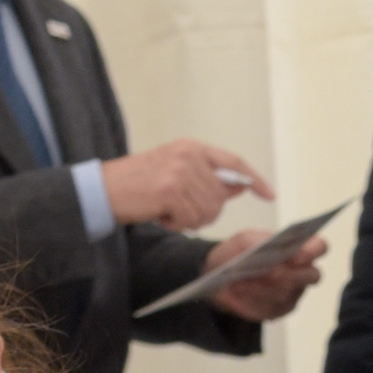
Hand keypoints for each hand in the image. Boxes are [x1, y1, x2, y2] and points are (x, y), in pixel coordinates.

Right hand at [101, 139, 267, 232]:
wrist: (102, 189)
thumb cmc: (138, 185)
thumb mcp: (175, 173)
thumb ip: (207, 178)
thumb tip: (240, 188)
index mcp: (192, 147)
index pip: (234, 163)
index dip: (254, 179)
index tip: (269, 194)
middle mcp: (189, 155)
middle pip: (221, 197)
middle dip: (204, 212)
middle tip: (176, 210)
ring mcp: (180, 171)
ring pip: (208, 211)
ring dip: (188, 220)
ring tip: (165, 210)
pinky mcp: (170, 189)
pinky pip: (190, 219)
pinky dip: (175, 224)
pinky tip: (159, 215)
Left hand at [205, 228, 327, 322]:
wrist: (223, 275)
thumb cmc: (241, 252)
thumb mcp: (244, 239)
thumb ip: (257, 240)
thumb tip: (266, 250)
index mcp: (299, 249)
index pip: (319, 247)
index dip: (312, 250)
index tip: (297, 254)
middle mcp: (302, 273)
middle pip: (312, 276)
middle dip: (291, 274)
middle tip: (272, 272)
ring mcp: (293, 294)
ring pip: (286, 293)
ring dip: (264, 287)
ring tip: (242, 281)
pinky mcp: (278, 310)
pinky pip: (271, 307)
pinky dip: (253, 298)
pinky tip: (238, 291)